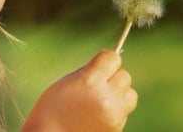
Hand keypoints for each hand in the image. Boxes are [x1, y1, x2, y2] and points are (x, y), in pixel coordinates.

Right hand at [21, 50, 137, 131]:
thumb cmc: (52, 109)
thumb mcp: (67, 82)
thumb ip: (90, 72)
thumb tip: (107, 66)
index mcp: (90, 81)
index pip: (113, 58)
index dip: (106, 60)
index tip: (100, 65)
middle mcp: (106, 98)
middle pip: (125, 75)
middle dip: (113, 77)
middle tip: (98, 85)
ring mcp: (114, 116)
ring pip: (130, 95)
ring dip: (119, 94)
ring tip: (102, 100)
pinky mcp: (117, 130)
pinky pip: (124, 112)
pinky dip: (115, 111)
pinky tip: (98, 115)